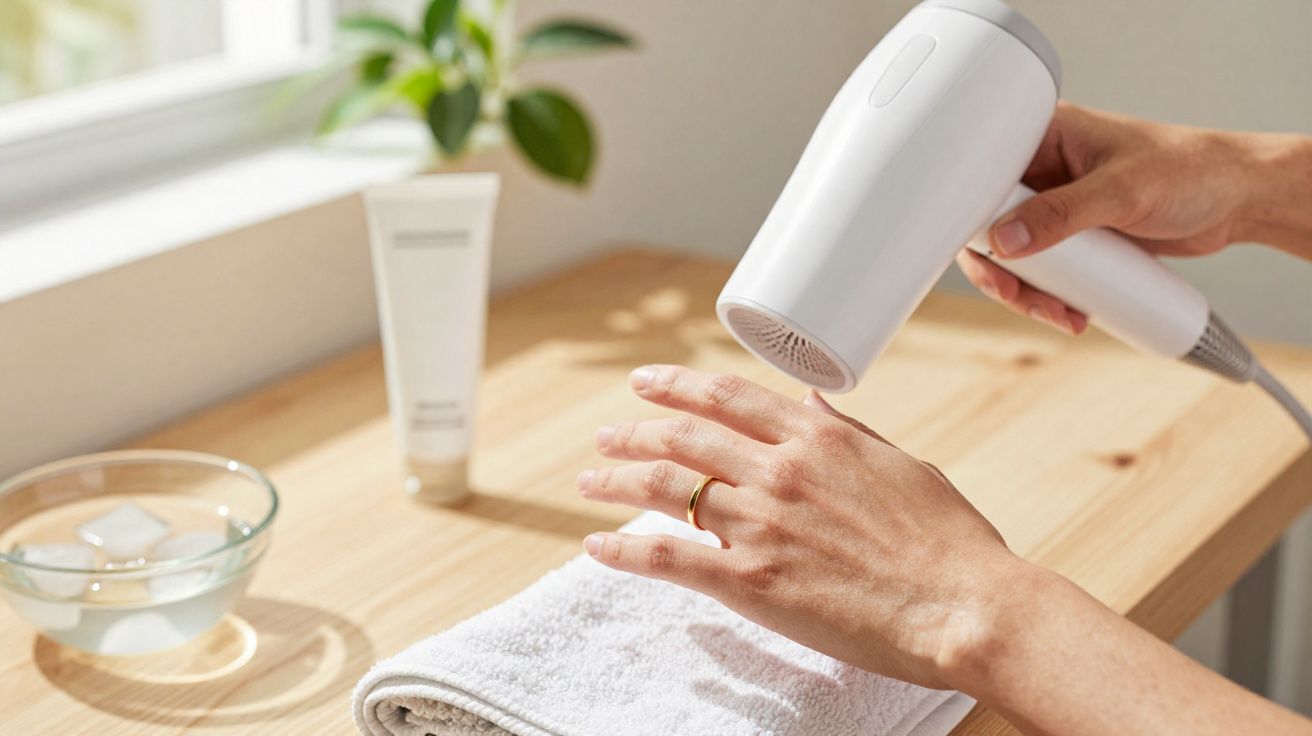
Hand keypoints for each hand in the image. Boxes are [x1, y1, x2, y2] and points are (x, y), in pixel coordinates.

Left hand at [577, 364, 1031, 688]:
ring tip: (590, 481)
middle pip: (683, 437)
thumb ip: (845, 431)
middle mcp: (779, 470)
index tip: (644, 384)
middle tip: (606, 435)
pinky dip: (624, 548)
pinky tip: (597, 545)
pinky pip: (668, 555)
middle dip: (634, 431)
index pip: (725, 397)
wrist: (964, 605)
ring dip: (617, 480)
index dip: (675, 386)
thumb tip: (809, 399)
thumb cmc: (947, 540)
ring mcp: (760, 524)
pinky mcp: (750, 581)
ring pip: (665, 487)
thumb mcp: (899, 463)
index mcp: (816, 437)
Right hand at [956, 101, 1301, 333]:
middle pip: (991, 225)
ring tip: (1059, 314)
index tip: (987, 258)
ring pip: (1014, 256)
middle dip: (1003, 270)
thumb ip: (1062, 213)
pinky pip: (1044, 270)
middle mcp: (1043, 169)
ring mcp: (1056, 205)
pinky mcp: (1073, 235)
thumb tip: (1006, 240)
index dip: (973, 220)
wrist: (1238, 200)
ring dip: (1029, 292)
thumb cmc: (1191, 170)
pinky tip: (1072, 311)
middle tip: (1018, 296)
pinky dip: (1050, 296)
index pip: (984, 177)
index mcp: (1045, 136)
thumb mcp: (1123, 190)